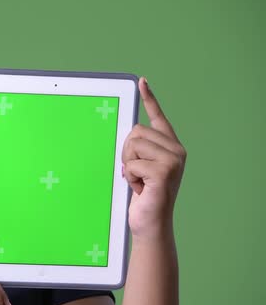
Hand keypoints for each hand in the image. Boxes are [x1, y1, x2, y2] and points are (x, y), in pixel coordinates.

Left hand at [122, 77, 186, 239]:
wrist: (151, 223)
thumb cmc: (145, 196)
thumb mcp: (141, 168)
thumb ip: (140, 150)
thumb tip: (128, 133)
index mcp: (170, 146)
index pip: (158, 117)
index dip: (150, 99)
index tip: (142, 81)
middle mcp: (176, 150)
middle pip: (135, 132)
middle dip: (126, 152)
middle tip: (135, 172)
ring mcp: (173, 161)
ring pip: (132, 145)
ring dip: (127, 165)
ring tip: (139, 181)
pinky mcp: (164, 172)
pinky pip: (131, 164)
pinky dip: (129, 178)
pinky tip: (140, 189)